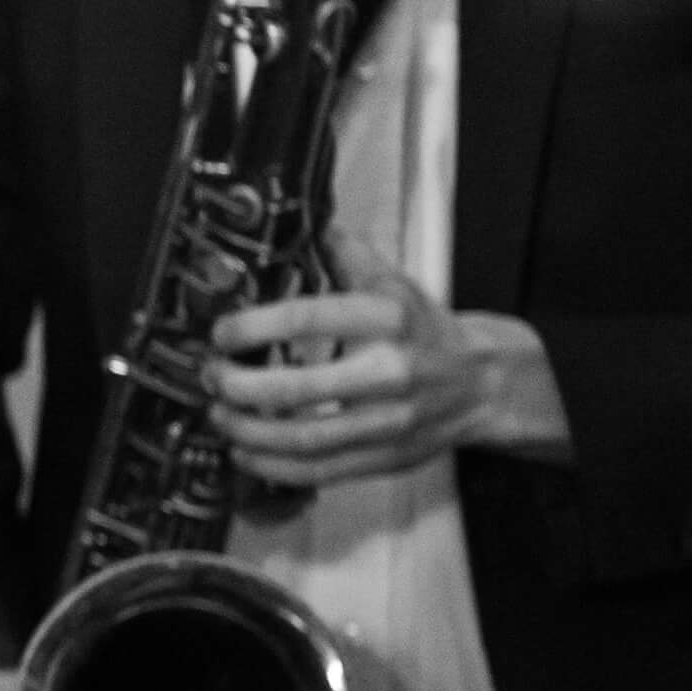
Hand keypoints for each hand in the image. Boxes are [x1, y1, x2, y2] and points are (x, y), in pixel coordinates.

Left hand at [205, 237, 566, 483]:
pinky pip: (319, 472)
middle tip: (210, 375)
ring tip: (217, 413)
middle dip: (238, 385)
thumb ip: (341, 251)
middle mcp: (388, 371)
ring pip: (303, 440)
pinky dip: (272, 468)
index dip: (254, 328)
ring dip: (246, 430)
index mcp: (385, 318)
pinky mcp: (385, 459)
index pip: (307, 320)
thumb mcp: (390, 280)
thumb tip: (294, 218)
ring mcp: (387, 422)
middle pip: (296, 389)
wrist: (481, 383)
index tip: (220, 333)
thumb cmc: (423, 329)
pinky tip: (243, 452)